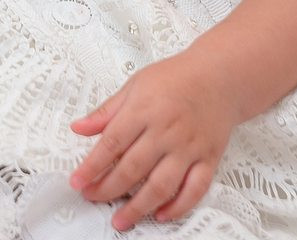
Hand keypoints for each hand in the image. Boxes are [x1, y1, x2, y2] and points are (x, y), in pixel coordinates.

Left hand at [69, 53, 239, 230]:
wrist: (218, 76)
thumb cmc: (176, 78)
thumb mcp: (134, 85)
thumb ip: (106, 111)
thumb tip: (79, 127)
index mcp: (143, 110)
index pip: (111, 143)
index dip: (92, 166)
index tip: (77, 181)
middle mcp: (166, 131)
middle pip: (133, 168)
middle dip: (108, 189)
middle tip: (92, 198)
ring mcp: (188, 147)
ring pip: (161, 185)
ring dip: (139, 206)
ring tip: (121, 219)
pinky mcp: (208, 159)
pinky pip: (195, 189)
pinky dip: (179, 206)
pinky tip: (162, 214)